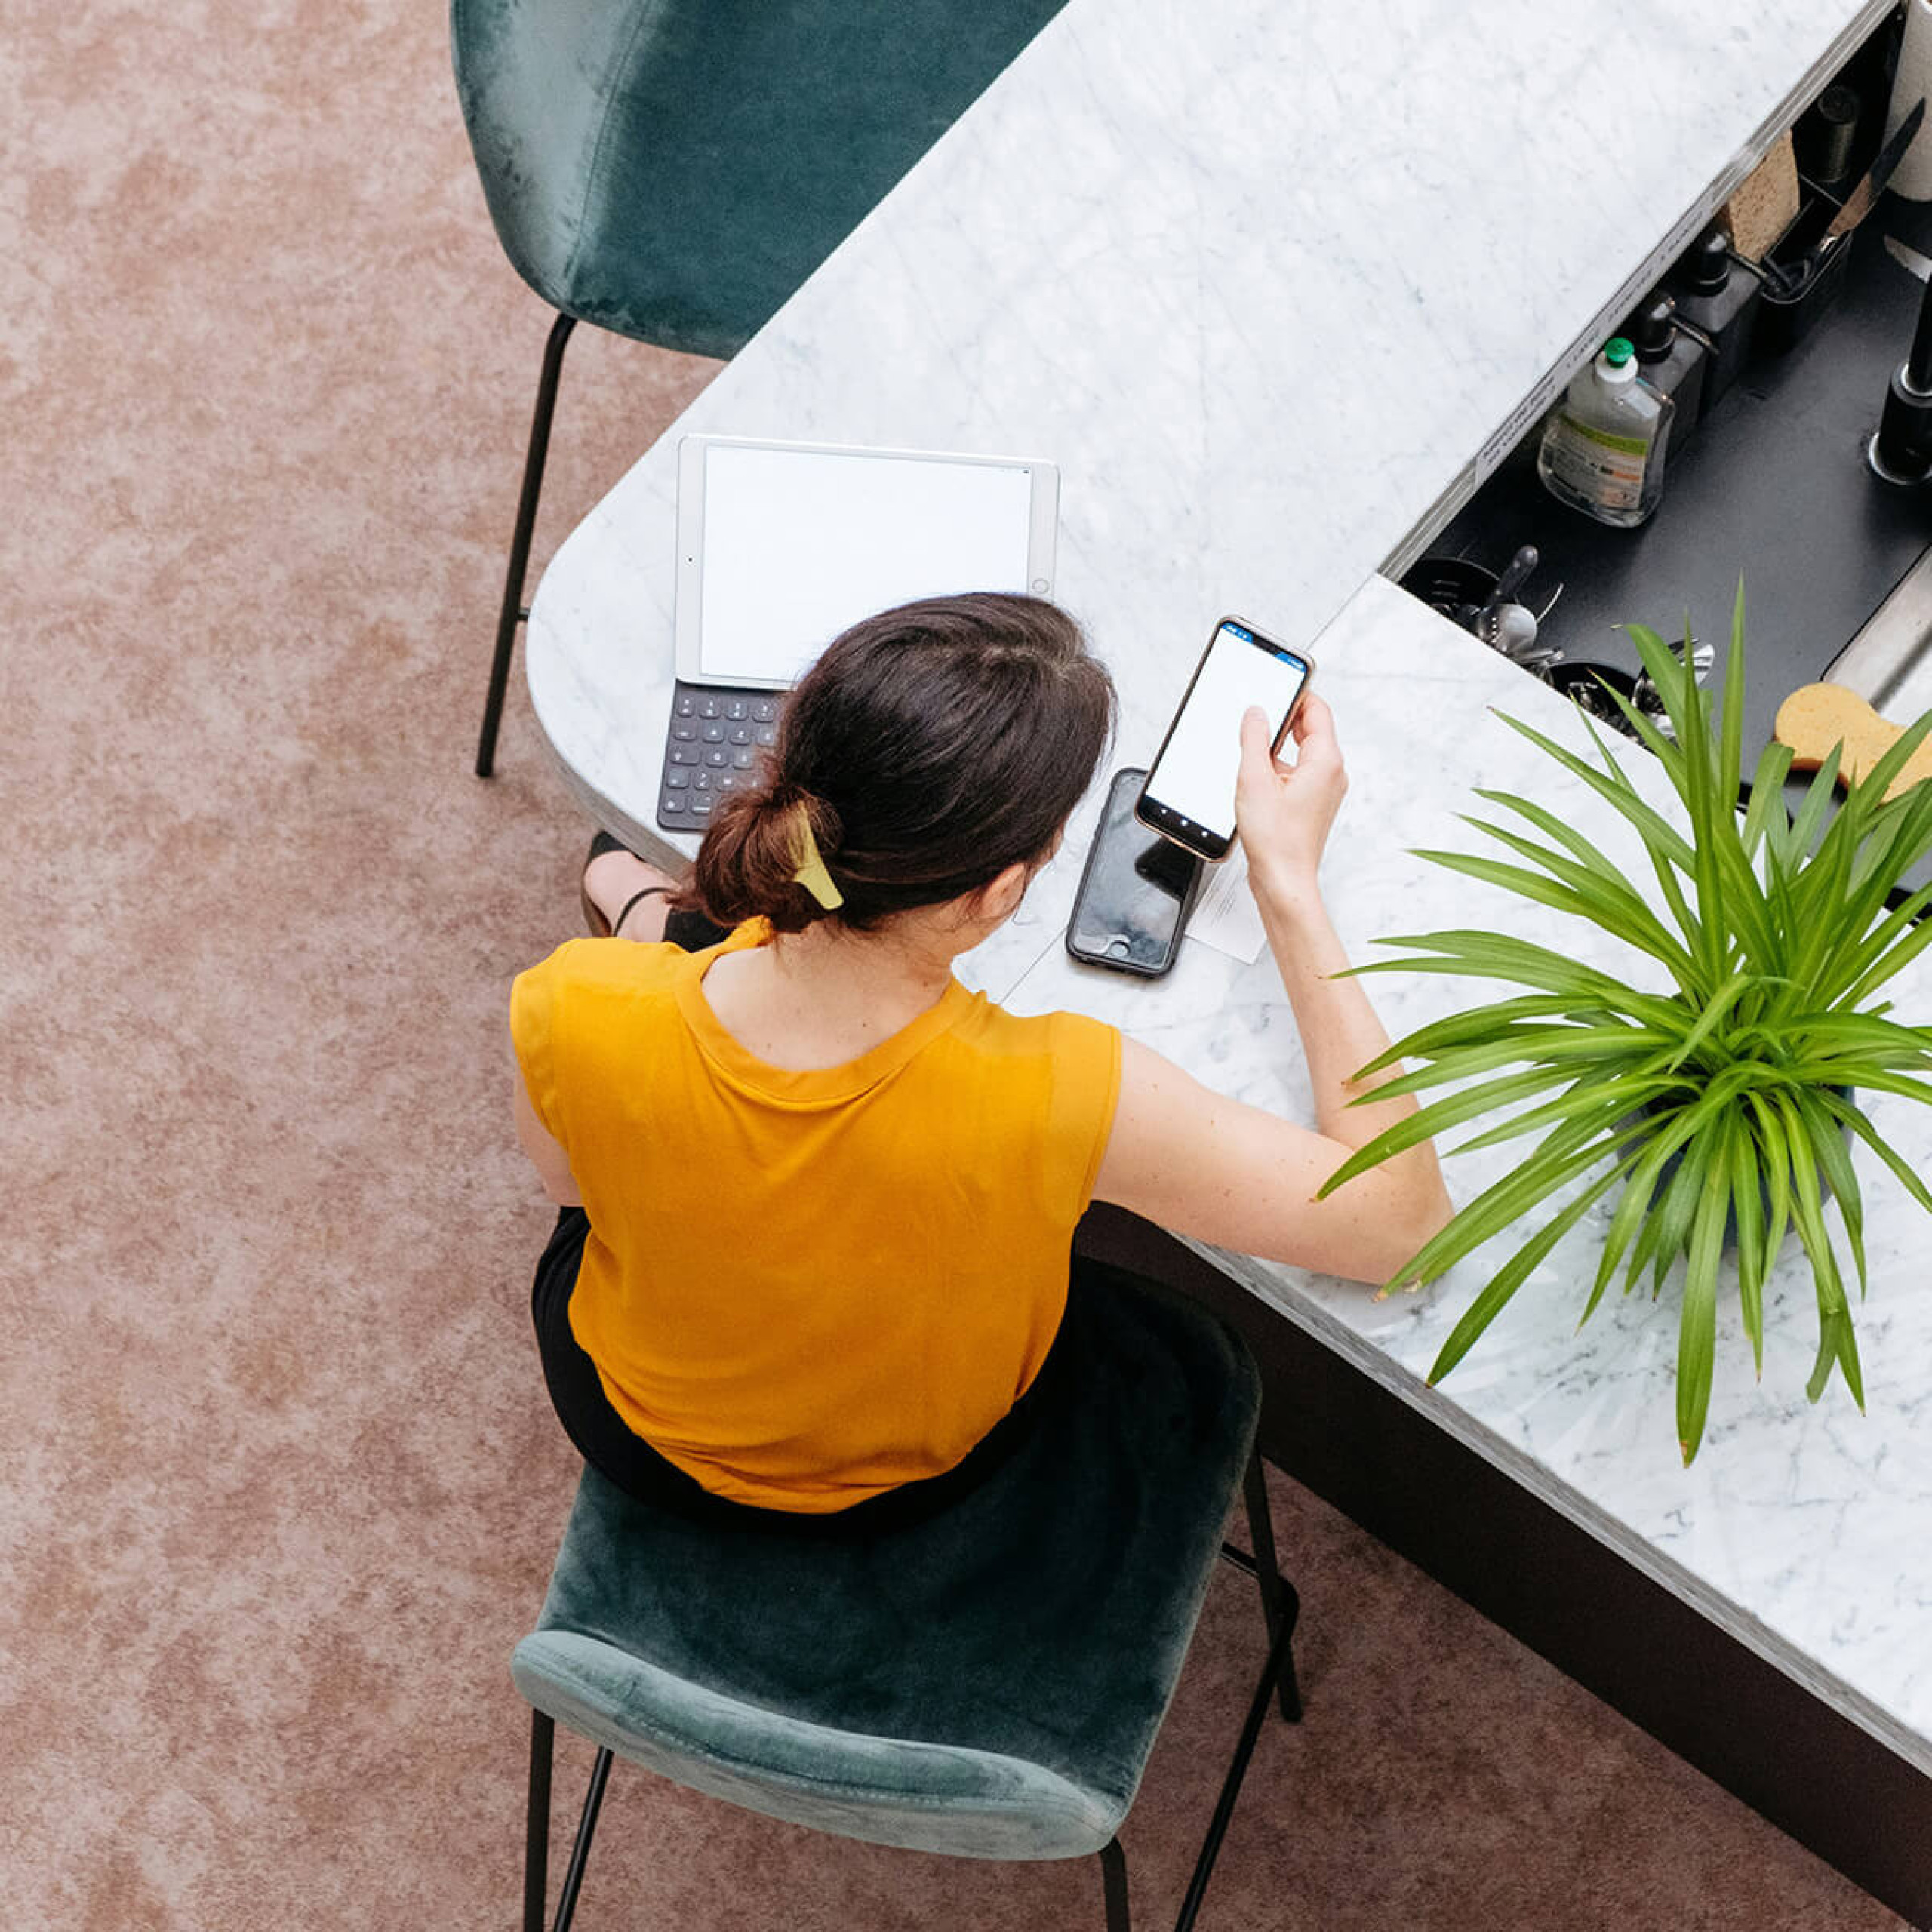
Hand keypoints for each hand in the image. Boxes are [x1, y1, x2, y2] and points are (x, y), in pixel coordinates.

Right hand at [1233, 693, 1346, 903]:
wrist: (1283, 880)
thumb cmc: (1276, 840)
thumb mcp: (1254, 779)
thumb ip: (1255, 738)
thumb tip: (1256, 713)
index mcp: (1326, 760)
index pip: (1316, 709)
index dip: (1295, 693)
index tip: (1275, 685)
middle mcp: (1332, 772)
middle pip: (1311, 728)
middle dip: (1283, 719)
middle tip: (1257, 716)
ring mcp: (1325, 789)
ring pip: (1303, 751)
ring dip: (1278, 747)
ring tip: (1251, 753)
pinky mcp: (1313, 803)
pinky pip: (1298, 772)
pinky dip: (1279, 767)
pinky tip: (1256, 779)